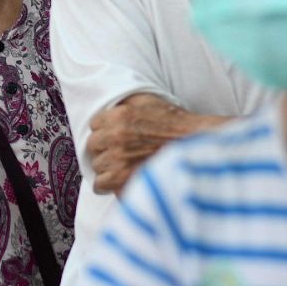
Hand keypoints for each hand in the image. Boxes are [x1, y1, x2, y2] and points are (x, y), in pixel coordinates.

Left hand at [86, 94, 231, 194]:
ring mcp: (118, 160)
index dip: (105, 129)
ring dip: (106, 166)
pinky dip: (109, 185)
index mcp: (119, 116)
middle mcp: (115, 137)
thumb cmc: (174, 123)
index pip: (94, 124)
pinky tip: (121, 179)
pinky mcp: (122, 181)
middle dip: (104, 148)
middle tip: (121, 150)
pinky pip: (100, 185)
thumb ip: (125, 102)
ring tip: (123, 165)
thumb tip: (109, 106)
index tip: (116, 134)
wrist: (194, 146)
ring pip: (96, 166)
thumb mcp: (148, 100)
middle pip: (93, 146)